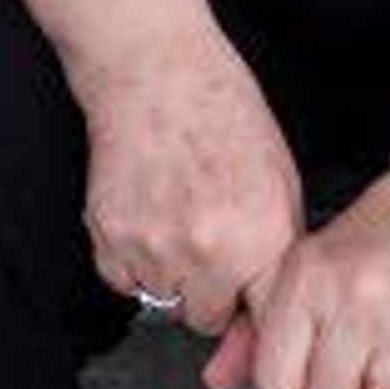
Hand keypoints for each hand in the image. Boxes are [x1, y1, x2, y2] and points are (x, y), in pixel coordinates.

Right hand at [70, 21, 300, 336]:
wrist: (154, 67)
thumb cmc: (222, 111)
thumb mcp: (280, 180)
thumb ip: (277, 253)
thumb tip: (264, 310)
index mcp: (261, 237)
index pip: (264, 321)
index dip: (254, 311)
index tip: (246, 304)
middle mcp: (209, 252)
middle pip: (206, 318)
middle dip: (209, 290)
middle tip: (208, 242)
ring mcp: (154, 246)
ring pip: (162, 299)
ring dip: (168, 272)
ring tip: (174, 215)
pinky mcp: (109, 234)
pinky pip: (122, 279)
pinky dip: (131, 258)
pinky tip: (146, 212)